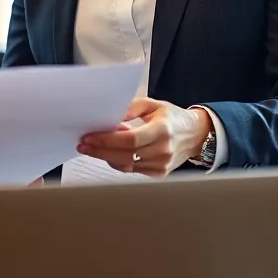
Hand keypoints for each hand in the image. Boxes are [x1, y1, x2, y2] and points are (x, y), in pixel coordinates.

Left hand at [78, 98, 210, 177]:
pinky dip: (118, 162)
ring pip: (126, 165)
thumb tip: (108, 116)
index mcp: (162, 130)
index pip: (130, 139)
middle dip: (100, 150)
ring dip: (106, 157)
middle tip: (82, 145)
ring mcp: (162, 164)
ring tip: (91, 148)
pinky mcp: (159, 173)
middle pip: (125, 155)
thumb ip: (130, 108)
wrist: (195, 134)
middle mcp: (163, 150)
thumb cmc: (171, 117)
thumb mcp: (152, 104)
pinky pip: (132, 170)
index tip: (89, 137)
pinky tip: (108, 154)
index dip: (107, 140)